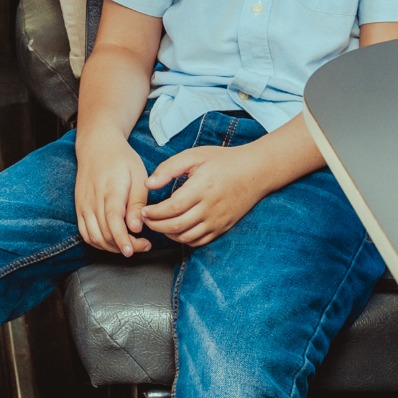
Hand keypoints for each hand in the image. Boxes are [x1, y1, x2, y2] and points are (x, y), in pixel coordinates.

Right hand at [74, 128, 153, 255]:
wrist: (96, 145)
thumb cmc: (121, 160)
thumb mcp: (138, 175)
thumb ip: (137, 202)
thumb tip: (136, 228)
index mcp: (110, 188)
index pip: (113, 219)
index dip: (121, 238)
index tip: (131, 252)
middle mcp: (93, 199)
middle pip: (105, 232)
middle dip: (124, 246)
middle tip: (143, 245)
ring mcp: (83, 204)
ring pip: (94, 237)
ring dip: (112, 247)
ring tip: (130, 244)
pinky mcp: (79, 208)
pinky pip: (86, 234)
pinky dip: (99, 243)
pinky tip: (113, 241)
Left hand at [142, 141, 272, 246]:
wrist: (255, 172)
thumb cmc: (222, 160)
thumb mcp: (194, 156)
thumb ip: (169, 168)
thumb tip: (148, 184)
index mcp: (201, 188)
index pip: (172, 208)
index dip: (154, 213)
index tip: (143, 210)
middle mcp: (210, 208)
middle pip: (176, 226)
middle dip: (156, 226)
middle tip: (144, 220)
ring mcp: (217, 221)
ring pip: (187, 237)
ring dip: (168, 234)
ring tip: (158, 224)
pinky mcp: (223, 228)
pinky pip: (199, 241)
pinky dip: (184, 239)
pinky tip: (176, 229)